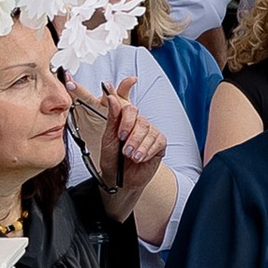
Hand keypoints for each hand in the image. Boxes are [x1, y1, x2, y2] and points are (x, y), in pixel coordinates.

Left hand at [67, 83, 167, 220]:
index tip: (107, 86)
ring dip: (137, 144)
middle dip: (129, 129)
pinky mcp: (160, 143)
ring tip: (130, 156)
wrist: (121, 182)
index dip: (120, 90)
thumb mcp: (107, 140)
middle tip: (122, 142)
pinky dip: (147, 150)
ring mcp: (150, 132)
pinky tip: (140, 158)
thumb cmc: (112, 161)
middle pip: (137, 115)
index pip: (124, 101)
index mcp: (123, 120)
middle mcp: (137, 124)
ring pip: (147, 129)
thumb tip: (110, 98)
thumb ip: (112, 120)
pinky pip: (157, 140)